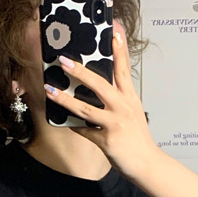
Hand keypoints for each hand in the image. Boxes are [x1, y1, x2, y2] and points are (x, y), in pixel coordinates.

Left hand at [43, 26, 161, 181]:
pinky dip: (73, 126)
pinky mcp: (107, 139)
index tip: (113, 33)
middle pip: (99, 84)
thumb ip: (118, 100)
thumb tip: (97, 90)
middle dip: (80, 71)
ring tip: (50, 90)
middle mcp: (123, 107)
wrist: (147, 163)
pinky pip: (84, 131)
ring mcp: (115, 123)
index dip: (119, 51)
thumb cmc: (137, 138)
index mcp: (130, 98)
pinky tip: (62, 121)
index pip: (123, 70)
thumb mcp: (132, 114)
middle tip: (63, 60)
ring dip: (65, 99)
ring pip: (86, 108)